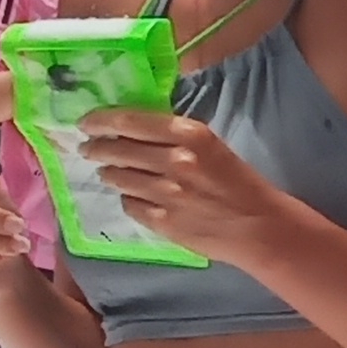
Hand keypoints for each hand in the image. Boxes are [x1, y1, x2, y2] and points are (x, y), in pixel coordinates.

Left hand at [81, 106, 297, 264]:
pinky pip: (130, 205)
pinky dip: (127, 198)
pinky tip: (131, 196)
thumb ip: (174, 137)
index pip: (131, 121)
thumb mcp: (211, 145)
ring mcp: (166, 194)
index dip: (101, 120)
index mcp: (190, 135)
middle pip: (118, 150)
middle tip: (88, 147)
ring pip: (119, 178)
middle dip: (97, 147)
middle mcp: (174, 162)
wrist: (259, 227)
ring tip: (106, 171)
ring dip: (108, 173)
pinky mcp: (163, 222)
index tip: (86, 122)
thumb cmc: (239, 181)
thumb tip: (134, 130)